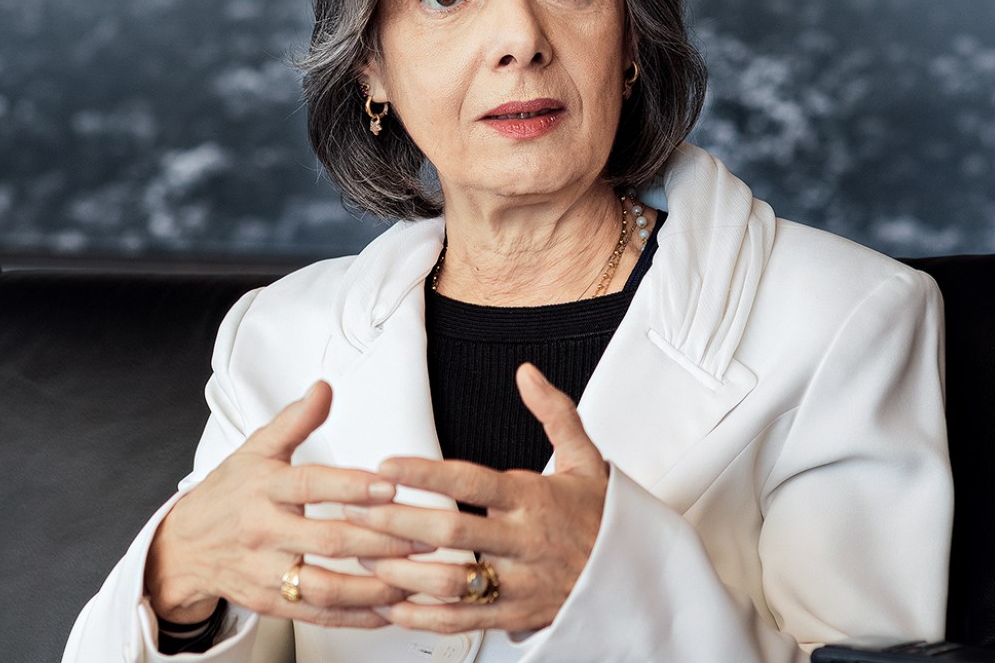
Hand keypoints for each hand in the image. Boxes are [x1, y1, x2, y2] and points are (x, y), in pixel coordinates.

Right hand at [145, 382, 427, 627]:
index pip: (310, 485)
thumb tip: (324, 387)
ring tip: (414, 578)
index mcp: (264, 489)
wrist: (182, 547)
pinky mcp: (270, 603)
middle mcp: (264, 533)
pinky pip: (317, 615)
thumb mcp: (256, 450)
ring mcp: (266, 573)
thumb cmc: (229, 493)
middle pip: (327, 540)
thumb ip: (295, 420)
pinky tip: (388, 609)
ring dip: (373, 587)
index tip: (390, 486)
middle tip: (426, 536)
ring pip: (325, 587)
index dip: (350, 486)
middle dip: (381, 541)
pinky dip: (354, 616)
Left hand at [357, 363, 609, 633]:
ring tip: (364, 556)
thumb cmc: (603, 517)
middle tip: (357, 509)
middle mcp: (525, 542)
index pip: (473, 482)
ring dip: (402, 571)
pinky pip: (464, 621)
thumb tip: (527, 374)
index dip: (426, 473)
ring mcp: (520, 583)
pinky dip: (424, 616)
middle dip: (399, 520)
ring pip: (452, 581)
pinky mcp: (516, 615)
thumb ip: (554, 413)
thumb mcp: (586, 458)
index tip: (388, 462)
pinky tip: (393, 604)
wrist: (637, 577)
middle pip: (454, 532)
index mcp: (536, 499)